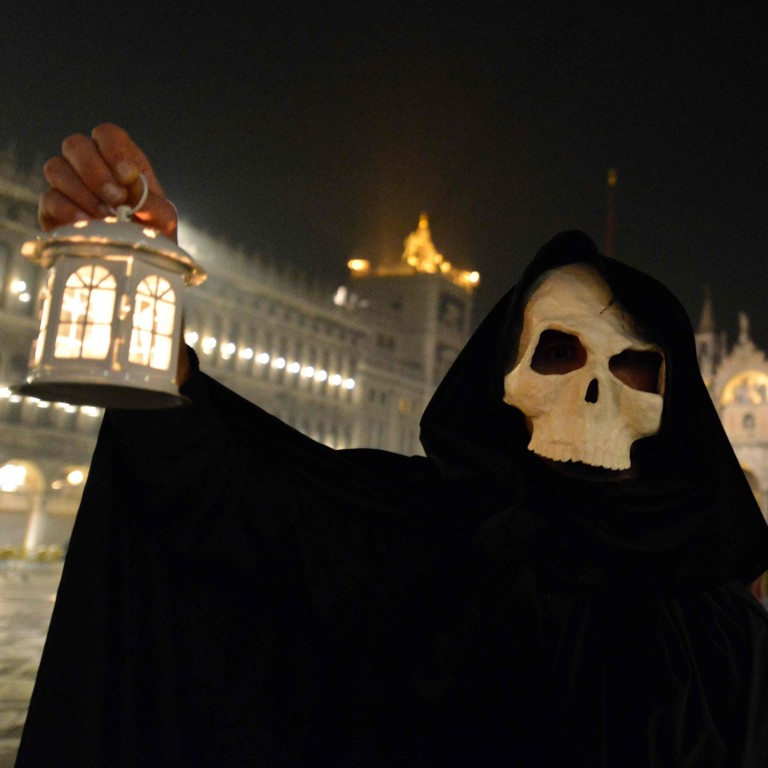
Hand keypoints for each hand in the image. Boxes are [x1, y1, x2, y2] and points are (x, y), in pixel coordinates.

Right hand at [39, 123, 177, 239]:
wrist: (135, 265)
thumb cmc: (151, 235)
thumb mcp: (163, 219)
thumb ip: (154, 204)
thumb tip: (133, 194)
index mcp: (119, 160)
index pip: (107, 134)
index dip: (114, 149)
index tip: (128, 176)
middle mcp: (88, 166)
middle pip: (75, 144)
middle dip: (96, 172)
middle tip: (117, 200)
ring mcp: (67, 186)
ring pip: (56, 168)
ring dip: (83, 192)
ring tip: (106, 216)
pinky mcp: (52, 210)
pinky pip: (49, 199)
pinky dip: (69, 210)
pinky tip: (88, 223)